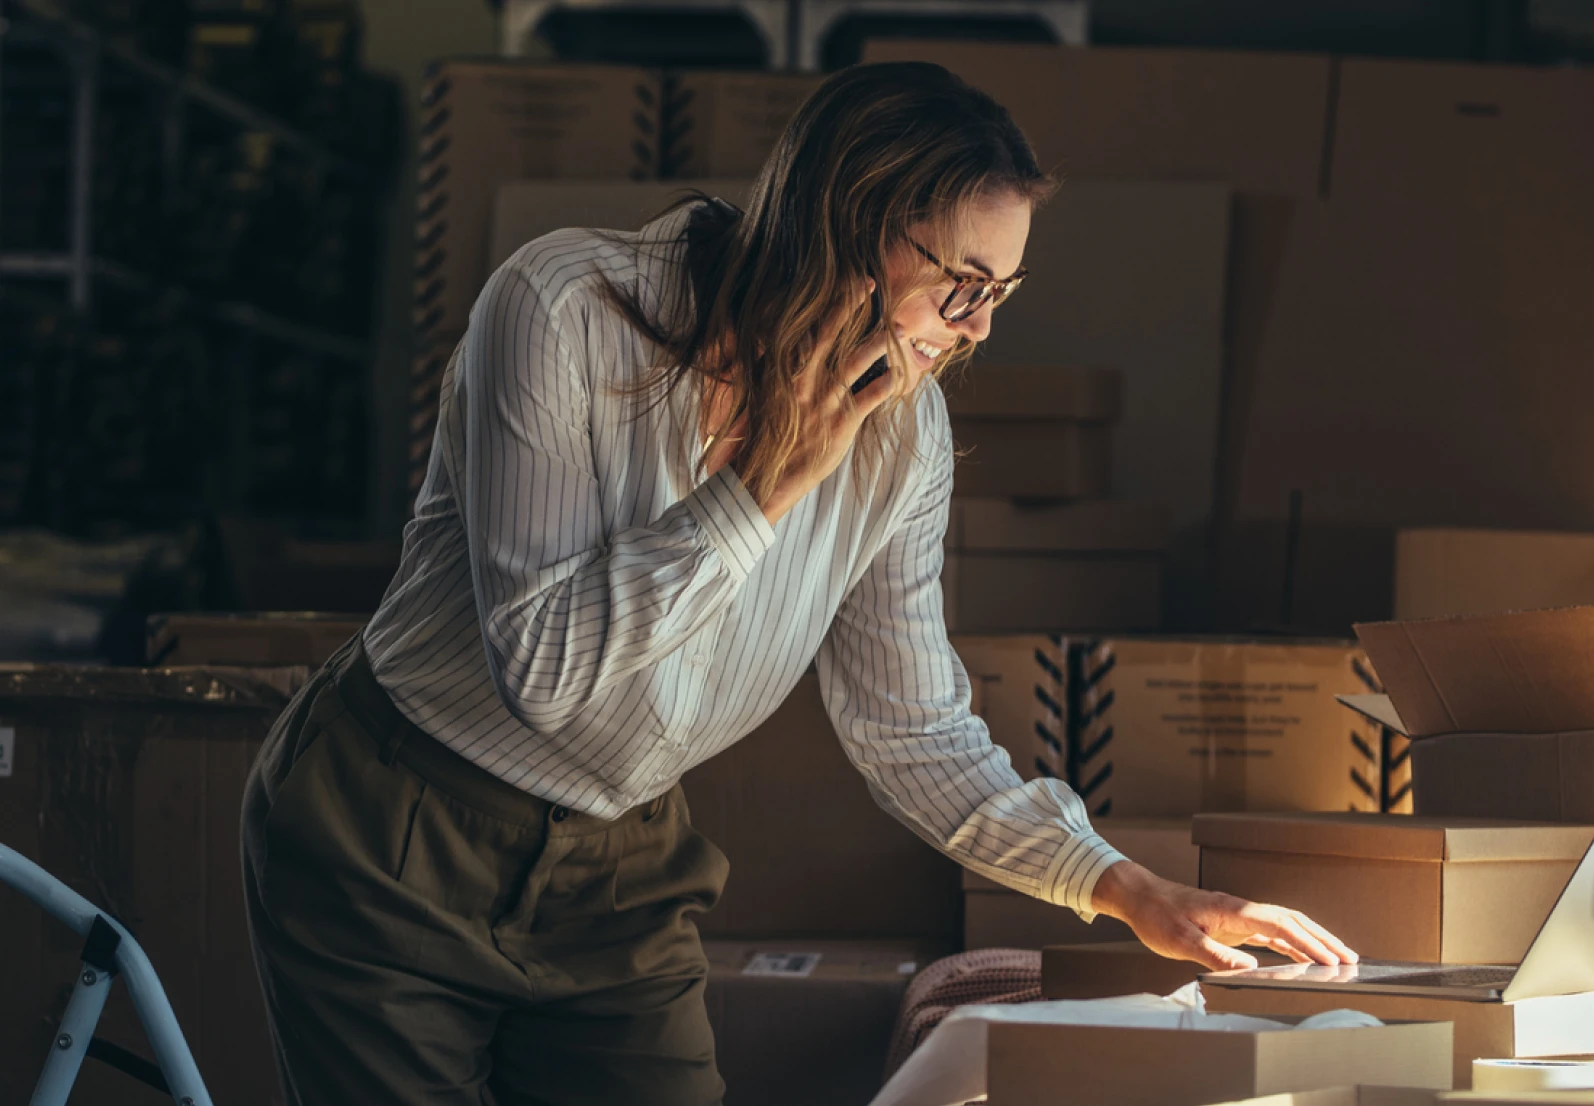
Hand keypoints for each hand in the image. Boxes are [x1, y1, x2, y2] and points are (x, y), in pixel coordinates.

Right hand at [729, 282, 895, 524]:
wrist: (763, 476)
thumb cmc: (761, 435)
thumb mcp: (758, 394)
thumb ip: (767, 365)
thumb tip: (764, 340)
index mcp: (783, 369)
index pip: (807, 327)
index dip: (829, 303)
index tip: (846, 282)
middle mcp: (805, 378)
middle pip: (831, 333)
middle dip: (851, 306)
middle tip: (871, 284)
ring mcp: (825, 399)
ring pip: (856, 361)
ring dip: (878, 342)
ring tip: (897, 330)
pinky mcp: (843, 422)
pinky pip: (872, 396)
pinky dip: (887, 383)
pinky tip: (899, 374)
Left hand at [1090, 860, 1358, 971]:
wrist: (1139, 896)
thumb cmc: (1156, 916)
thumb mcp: (1180, 940)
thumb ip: (1214, 954)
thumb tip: (1250, 968)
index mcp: (1233, 910)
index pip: (1281, 925)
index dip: (1308, 943)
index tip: (1331, 960)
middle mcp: (1242, 910)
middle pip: (1292, 921)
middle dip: (1323, 940)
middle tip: (1351, 959)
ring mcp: (1239, 915)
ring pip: (1285, 925)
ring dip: (1311, 940)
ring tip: (1337, 958)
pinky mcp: (1233, 923)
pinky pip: (1270, 932)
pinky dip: (1291, 943)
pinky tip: (1302, 956)